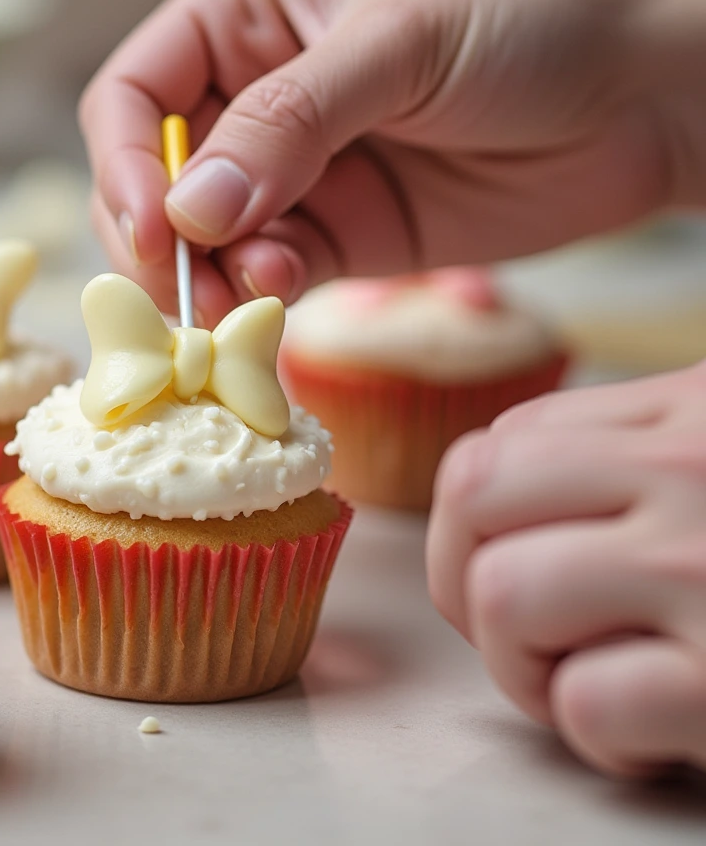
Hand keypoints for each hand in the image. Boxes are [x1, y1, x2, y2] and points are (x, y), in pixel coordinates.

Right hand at [80, 0, 705, 324]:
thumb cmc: (527, 20)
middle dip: (160, 237)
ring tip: (243, 297)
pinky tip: (282, 292)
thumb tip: (189, 209)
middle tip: (186, 283)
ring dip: (210, 278)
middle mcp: (254, 98)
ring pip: (206, 243)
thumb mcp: (398, 45)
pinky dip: (262, 293)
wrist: (640, 96)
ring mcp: (294, 175)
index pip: (135, 94)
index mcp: (244, 17)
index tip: (153, 225)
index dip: (126, 162)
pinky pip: (270, 275)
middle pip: (154, 181)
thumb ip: (288, 122)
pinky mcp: (338, 238)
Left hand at [427, 364, 705, 777]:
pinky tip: (655, 741)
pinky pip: (589, 702)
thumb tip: (512, 479)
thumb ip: (648, 439)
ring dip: (520, 663)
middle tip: (522, 630)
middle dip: (467, 576)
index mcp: (690, 411)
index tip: (502, 562)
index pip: (502, 440)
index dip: (476, 517)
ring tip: (580, 684)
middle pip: (475, 495)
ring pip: (506, 594)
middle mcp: (693, 473)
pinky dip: (598, 736)